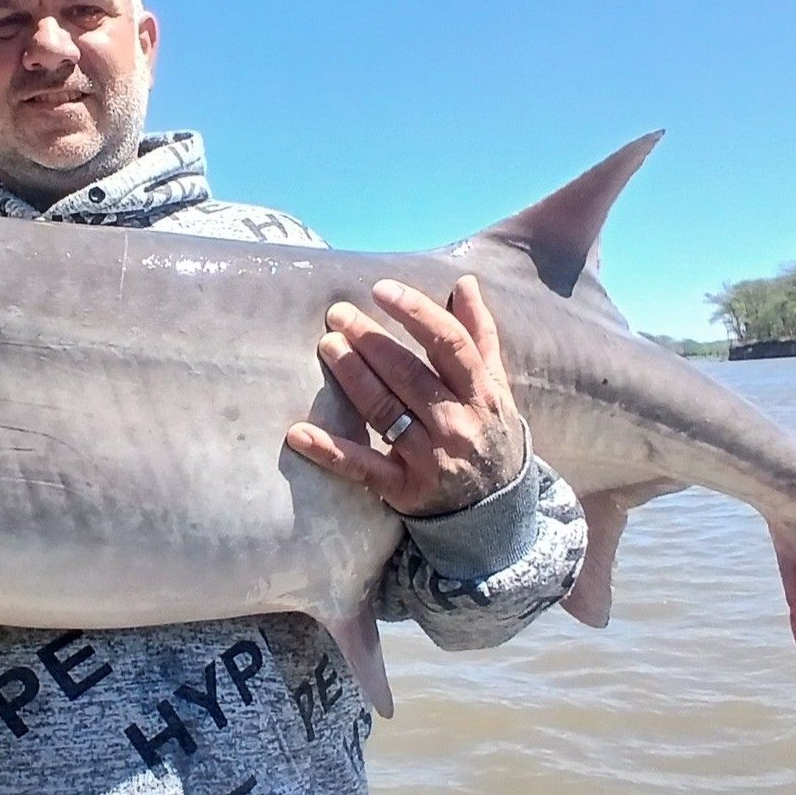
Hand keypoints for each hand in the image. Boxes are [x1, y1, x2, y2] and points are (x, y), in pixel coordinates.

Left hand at [287, 275, 526, 516]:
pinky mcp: (403, 489)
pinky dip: (329, 451)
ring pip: (384, 411)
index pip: (449, 343)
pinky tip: (298, 433)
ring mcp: (429, 458)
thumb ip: (479, 334)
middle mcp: (456, 423)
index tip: (381, 289)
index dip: (415, 312)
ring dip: (352, 376)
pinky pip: (362, 468)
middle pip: (408, 374)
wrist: (497, 512)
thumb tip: (464, 282)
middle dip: (370, 340)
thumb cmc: (489, 434)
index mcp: (480, 393)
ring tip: (327, 346)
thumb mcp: (495, 387)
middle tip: (337, 314)